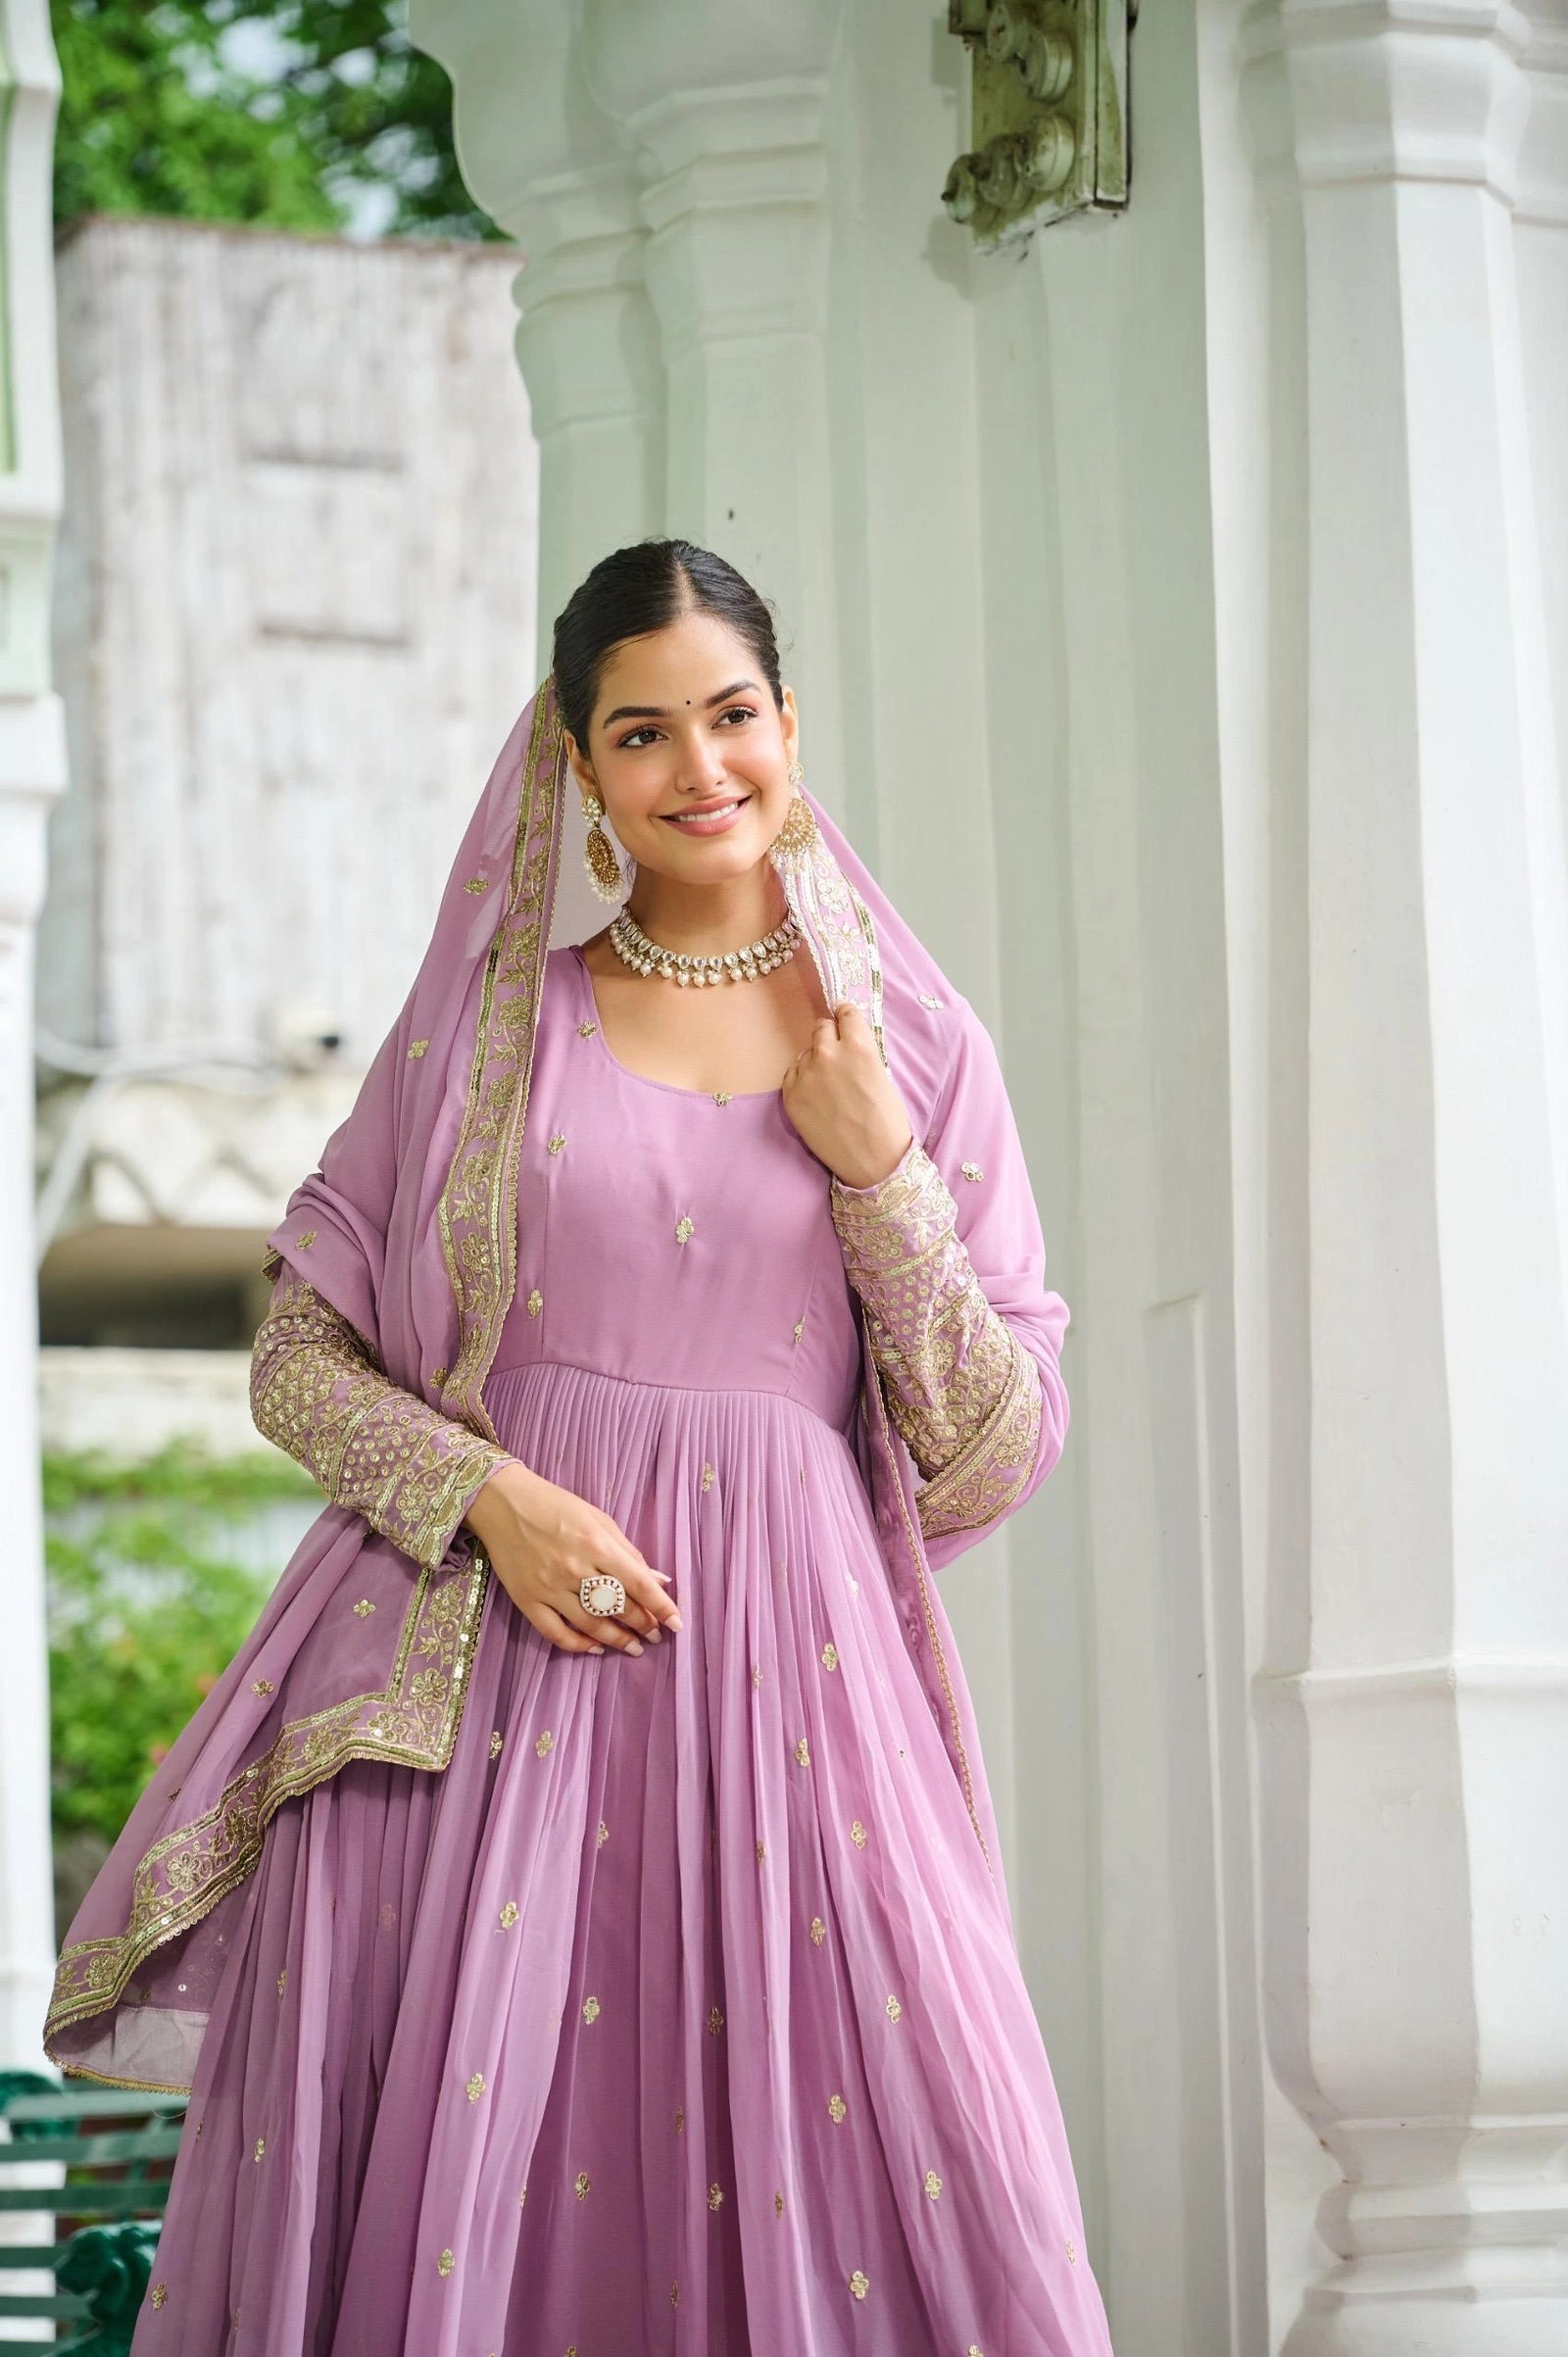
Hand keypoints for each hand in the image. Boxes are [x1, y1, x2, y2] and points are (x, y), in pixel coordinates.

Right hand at [463, 1461, 681, 1657]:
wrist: (504, 1504)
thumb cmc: (557, 1507)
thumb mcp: (599, 1519)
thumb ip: (629, 1552)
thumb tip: (659, 1580)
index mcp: (597, 1544)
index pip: (639, 1584)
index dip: (661, 1608)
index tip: (677, 1624)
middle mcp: (575, 1569)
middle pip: (617, 1608)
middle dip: (642, 1625)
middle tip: (655, 1636)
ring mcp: (549, 1588)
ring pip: (591, 1625)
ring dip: (617, 1640)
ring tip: (633, 1647)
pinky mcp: (527, 1600)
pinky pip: (556, 1633)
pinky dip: (578, 1645)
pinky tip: (595, 1647)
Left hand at [780, 1001, 913, 1189]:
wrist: (871, 1160)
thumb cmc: (886, 1121)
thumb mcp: (882, 1074)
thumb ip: (860, 1053)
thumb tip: (846, 1041)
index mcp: (858, 1045)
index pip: (845, 1012)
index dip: (846, 1018)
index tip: (844, 1022)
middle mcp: (828, 1053)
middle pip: (821, 1028)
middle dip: (829, 1038)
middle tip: (838, 1058)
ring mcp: (805, 1074)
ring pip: (806, 1053)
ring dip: (815, 1061)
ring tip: (829, 1087)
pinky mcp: (790, 1094)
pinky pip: (793, 1074)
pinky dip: (802, 1081)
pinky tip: (818, 1099)